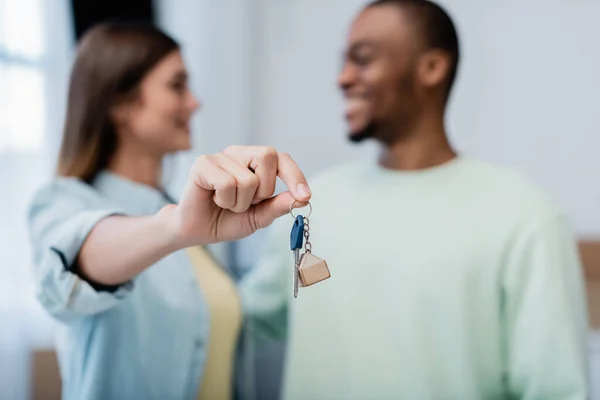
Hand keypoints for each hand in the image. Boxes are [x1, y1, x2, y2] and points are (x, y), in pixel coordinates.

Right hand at [168, 145, 310, 246]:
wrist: (196, 231)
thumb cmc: (227, 220)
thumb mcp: (259, 217)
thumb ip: (278, 206)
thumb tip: (302, 198)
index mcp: (255, 163)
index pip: (282, 158)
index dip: (295, 175)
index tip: (305, 196)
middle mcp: (239, 154)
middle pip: (268, 156)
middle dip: (264, 189)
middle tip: (249, 203)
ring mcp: (220, 156)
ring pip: (247, 178)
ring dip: (240, 203)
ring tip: (228, 204)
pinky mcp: (202, 164)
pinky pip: (227, 183)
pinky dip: (225, 200)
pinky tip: (215, 200)